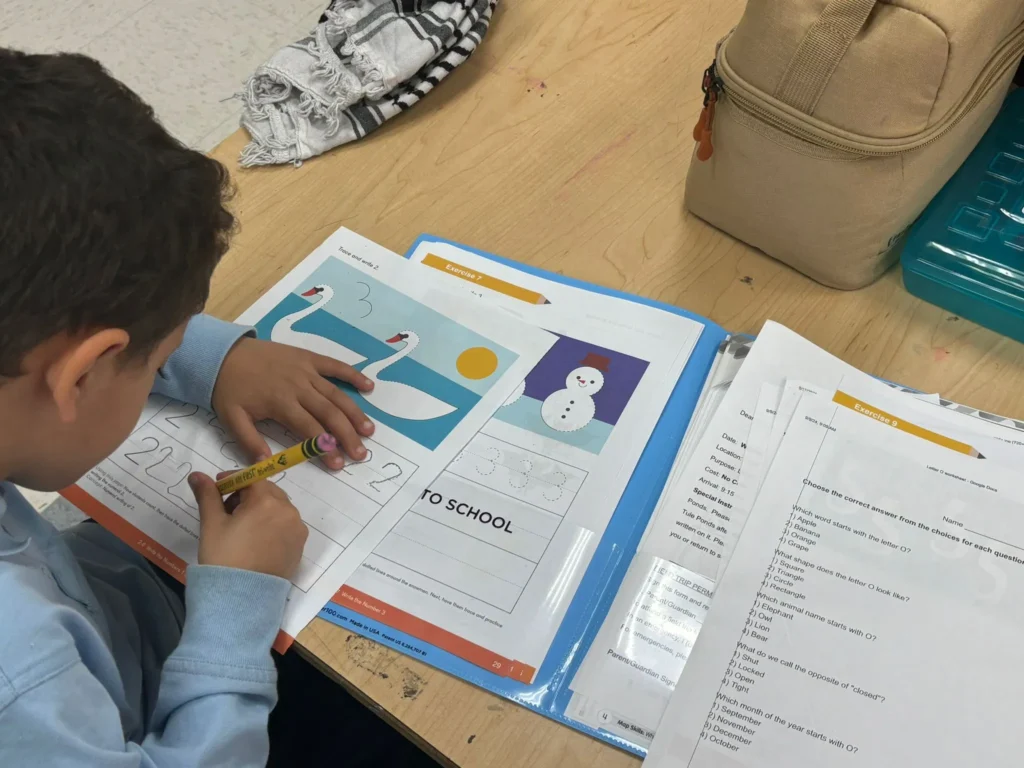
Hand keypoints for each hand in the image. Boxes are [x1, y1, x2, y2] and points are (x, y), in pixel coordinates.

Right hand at [190, 472, 307, 578]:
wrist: (241, 598)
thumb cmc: (224, 557)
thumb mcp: (212, 524)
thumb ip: (208, 495)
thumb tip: (197, 474)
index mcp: (267, 502)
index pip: (251, 478)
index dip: (233, 480)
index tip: (217, 488)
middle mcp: (288, 511)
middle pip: (267, 491)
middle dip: (247, 494)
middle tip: (226, 510)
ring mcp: (297, 529)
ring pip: (278, 507)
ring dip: (260, 508)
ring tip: (240, 526)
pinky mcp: (299, 545)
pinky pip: (285, 524)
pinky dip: (272, 524)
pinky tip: (255, 539)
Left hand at [212, 336, 374, 469]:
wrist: (223, 353)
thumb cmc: (229, 389)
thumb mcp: (232, 419)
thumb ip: (250, 442)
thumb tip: (267, 463)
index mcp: (281, 403)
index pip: (310, 430)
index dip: (325, 448)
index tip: (338, 464)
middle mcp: (299, 387)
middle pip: (329, 414)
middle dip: (347, 435)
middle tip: (360, 454)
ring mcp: (306, 370)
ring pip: (336, 394)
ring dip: (354, 412)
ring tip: (369, 430)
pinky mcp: (308, 357)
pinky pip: (334, 365)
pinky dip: (353, 374)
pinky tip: (369, 386)